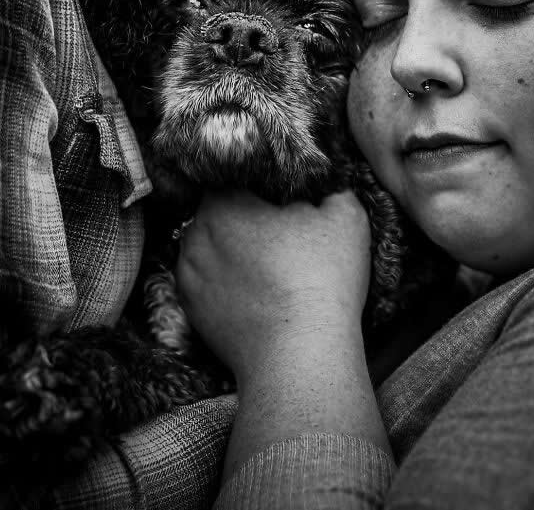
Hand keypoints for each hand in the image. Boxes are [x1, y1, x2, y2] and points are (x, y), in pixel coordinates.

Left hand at [175, 189, 370, 382]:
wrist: (299, 357)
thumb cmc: (320, 279)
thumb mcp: (344, 216)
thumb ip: (332, 187)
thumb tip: (324, 185)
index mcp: (223, 202)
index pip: (234, 177)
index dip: (260, 184)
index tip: (282, 199)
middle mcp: (195, 233)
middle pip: (219, 211)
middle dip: (244, 216)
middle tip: (278, 231)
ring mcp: (188, 274)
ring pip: (209, 246)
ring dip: (230, 249)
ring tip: (267, 265)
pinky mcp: (190, 309)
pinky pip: (206, 281)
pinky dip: (224, 281)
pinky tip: (254, 290)